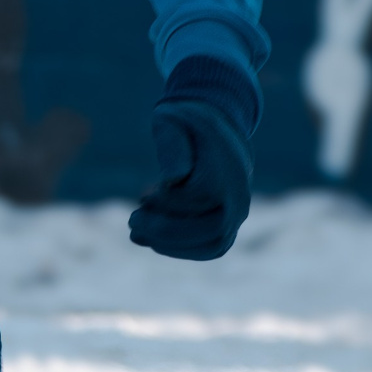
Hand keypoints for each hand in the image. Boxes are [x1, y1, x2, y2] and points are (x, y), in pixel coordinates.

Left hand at [128, 77, 251, 260]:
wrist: (215, 129)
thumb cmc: (186, 123)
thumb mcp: (172, 121)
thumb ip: (172, 146)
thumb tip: (172, 180)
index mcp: (226, 169)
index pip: (199, 198)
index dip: (167, 201)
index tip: (144, 194)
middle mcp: (239, 195)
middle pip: (214, 229)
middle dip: (168, 230)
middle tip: (132, 221)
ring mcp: (237, 213)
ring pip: (215, 245)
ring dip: (172, 245)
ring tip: (137, 234)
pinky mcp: (228, 224)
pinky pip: (212, 248)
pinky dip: (181, 250)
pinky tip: (150, 240)